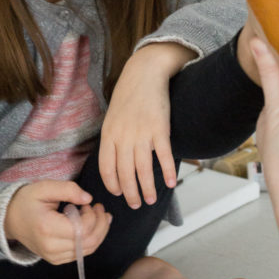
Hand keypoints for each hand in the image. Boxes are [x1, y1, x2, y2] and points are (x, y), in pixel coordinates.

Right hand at [4, 180, 111, 263]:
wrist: (10, 219)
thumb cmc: (27, 200)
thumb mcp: (44, 187)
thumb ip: (68, 189)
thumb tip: (88, 199)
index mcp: (47, 228)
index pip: (82, 229)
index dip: (92, 216)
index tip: (88, 203)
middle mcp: (51, 247)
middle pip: (89, 242)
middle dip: (101, 224)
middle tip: (99, 208)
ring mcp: (53, 257)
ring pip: (88, 250)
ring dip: (99, 232)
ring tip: (99, 215)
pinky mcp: (56, 260)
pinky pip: (81, 253)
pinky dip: (91, 240)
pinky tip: (91, 226)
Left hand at [99, 43, 191, 207]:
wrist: (145, 73)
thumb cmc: (128, 96)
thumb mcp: (113, 117)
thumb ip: (113, 139)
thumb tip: (116, 163)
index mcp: (109, 134)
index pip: (107, 168)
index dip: (113, 185)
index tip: (119, 193)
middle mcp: (123, 136)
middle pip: (125, 173)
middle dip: (130, 193)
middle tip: (136, 205)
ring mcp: (142, 133)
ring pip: (143, 169)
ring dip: (148, 188)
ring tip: (151, 200)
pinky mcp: (160, 128)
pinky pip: (164, 155)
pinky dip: (168, 171)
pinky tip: (171, 183)